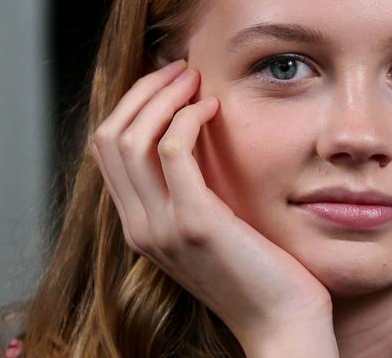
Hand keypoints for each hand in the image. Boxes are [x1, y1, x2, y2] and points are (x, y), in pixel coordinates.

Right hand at [91, 60, 337, 354]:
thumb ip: (191, 192)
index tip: (168, 82)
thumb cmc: (258, 271)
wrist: (282, 322)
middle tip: (181, 70)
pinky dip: (188, 118)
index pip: (108, 151)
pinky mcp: (196, 222)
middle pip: (111, 138)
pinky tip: (213, 108)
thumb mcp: (211, 228)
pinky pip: (173, 151)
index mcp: (140, 226)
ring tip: (195, 80)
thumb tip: (192, 136)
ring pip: (133, 139)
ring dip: (163, 97)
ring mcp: (162, 227)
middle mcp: (140, 227)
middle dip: (143, 92)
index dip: (133, 106)